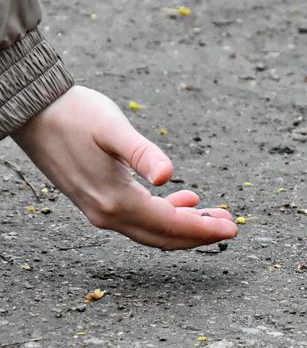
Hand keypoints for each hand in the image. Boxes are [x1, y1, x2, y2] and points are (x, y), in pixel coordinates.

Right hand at [11, 85, 237, 249]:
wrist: (32, 110)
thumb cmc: (74, 114)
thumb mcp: (113, 129)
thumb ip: (142, 153)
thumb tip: (168, 176)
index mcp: (114, 201)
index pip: (169, 225)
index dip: (203, 230)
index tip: (232, 229)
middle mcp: (106, 214)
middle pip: (162, 236)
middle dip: (199, 234)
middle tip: (231, 227)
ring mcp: (99, 210)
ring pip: (151, 230)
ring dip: (184, 226)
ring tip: (214, 215)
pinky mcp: (97, 200)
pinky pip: (138, 219)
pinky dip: (164, 215)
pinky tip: (185, 201)